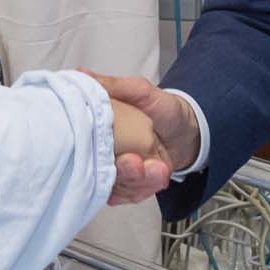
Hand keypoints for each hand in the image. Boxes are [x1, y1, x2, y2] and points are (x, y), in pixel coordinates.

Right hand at [91, 72, 197, 197]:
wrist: (188, 130)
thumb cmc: (162, 108)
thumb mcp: (139, 90)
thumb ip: (111, 85)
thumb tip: (81, 73)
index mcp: (99, 133)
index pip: (82, 147)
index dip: (91, 153)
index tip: (114, 150)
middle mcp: (105, 156)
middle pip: (100, 173)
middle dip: (120, 172)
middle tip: (135, 162)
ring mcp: (118, 173)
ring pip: (118, 188)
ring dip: (138, 182)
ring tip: (158, 169)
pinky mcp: (132, 186)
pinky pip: (132, 195)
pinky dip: (146, 188)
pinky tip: (159, 175)